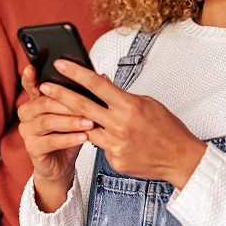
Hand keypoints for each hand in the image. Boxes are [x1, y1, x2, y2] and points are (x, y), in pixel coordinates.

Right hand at [18, 65, 89, 210]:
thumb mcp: (77, 112)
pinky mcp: (32, 148)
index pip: (30, 85)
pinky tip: (84, 137)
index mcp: (36, 100)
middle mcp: (27, 113)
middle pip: (44, 102)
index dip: (29, 77)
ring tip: (89, 122)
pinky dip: (69, 138)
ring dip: (70, 121)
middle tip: (87, 103)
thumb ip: (84, 94)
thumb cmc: (69, 134)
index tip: (32, 68)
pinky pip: (51, 141)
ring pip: (47, 121)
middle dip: (67, 102)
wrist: (61, 165)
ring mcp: (27, 131)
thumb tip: (103, 76)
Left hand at [41, 60, 206, 188]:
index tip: (61, 65)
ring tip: (62, 112)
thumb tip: (102, 82)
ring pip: (86, 129)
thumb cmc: (168, 129)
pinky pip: (100, 147)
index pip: (97, 84)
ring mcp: (116, 145)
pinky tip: (112, 139)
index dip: (76, 73)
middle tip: (44, 86)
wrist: (181, 160)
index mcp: (130, 106)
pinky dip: (102, 140)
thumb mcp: (147, 103)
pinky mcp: (114, 161)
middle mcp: (120, 125)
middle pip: (82, 106)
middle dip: (60, 95)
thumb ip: (121, 95)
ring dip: (73, 120)